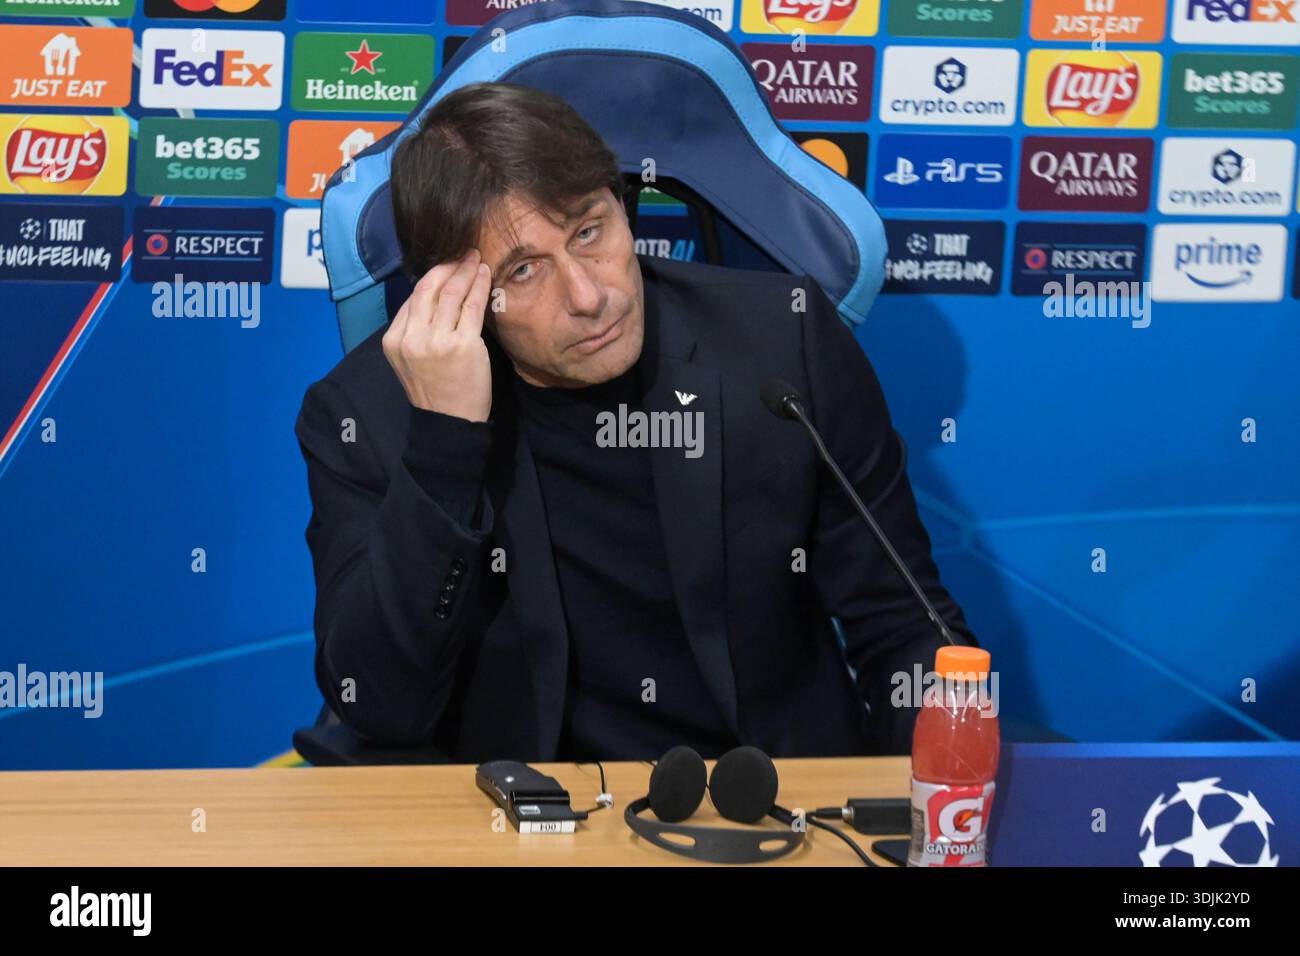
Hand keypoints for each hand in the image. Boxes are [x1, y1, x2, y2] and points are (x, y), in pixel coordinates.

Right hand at [382, 249, 492, 422]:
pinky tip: (484, 274)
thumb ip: (416, 330)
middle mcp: (411, 338)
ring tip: (475, 257)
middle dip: (448, 265)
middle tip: (463, 251)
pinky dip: (478, 285)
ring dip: (465, 270)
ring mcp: (436, 341)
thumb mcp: (411, 360)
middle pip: (428, 288)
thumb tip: (434, 295)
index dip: (432, 276)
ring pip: (451, 293)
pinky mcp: (462, 345)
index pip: (413, 298)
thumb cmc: (435, 391)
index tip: (447, 264)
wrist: (449, 423)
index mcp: (394, 340)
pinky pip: (471, 306)